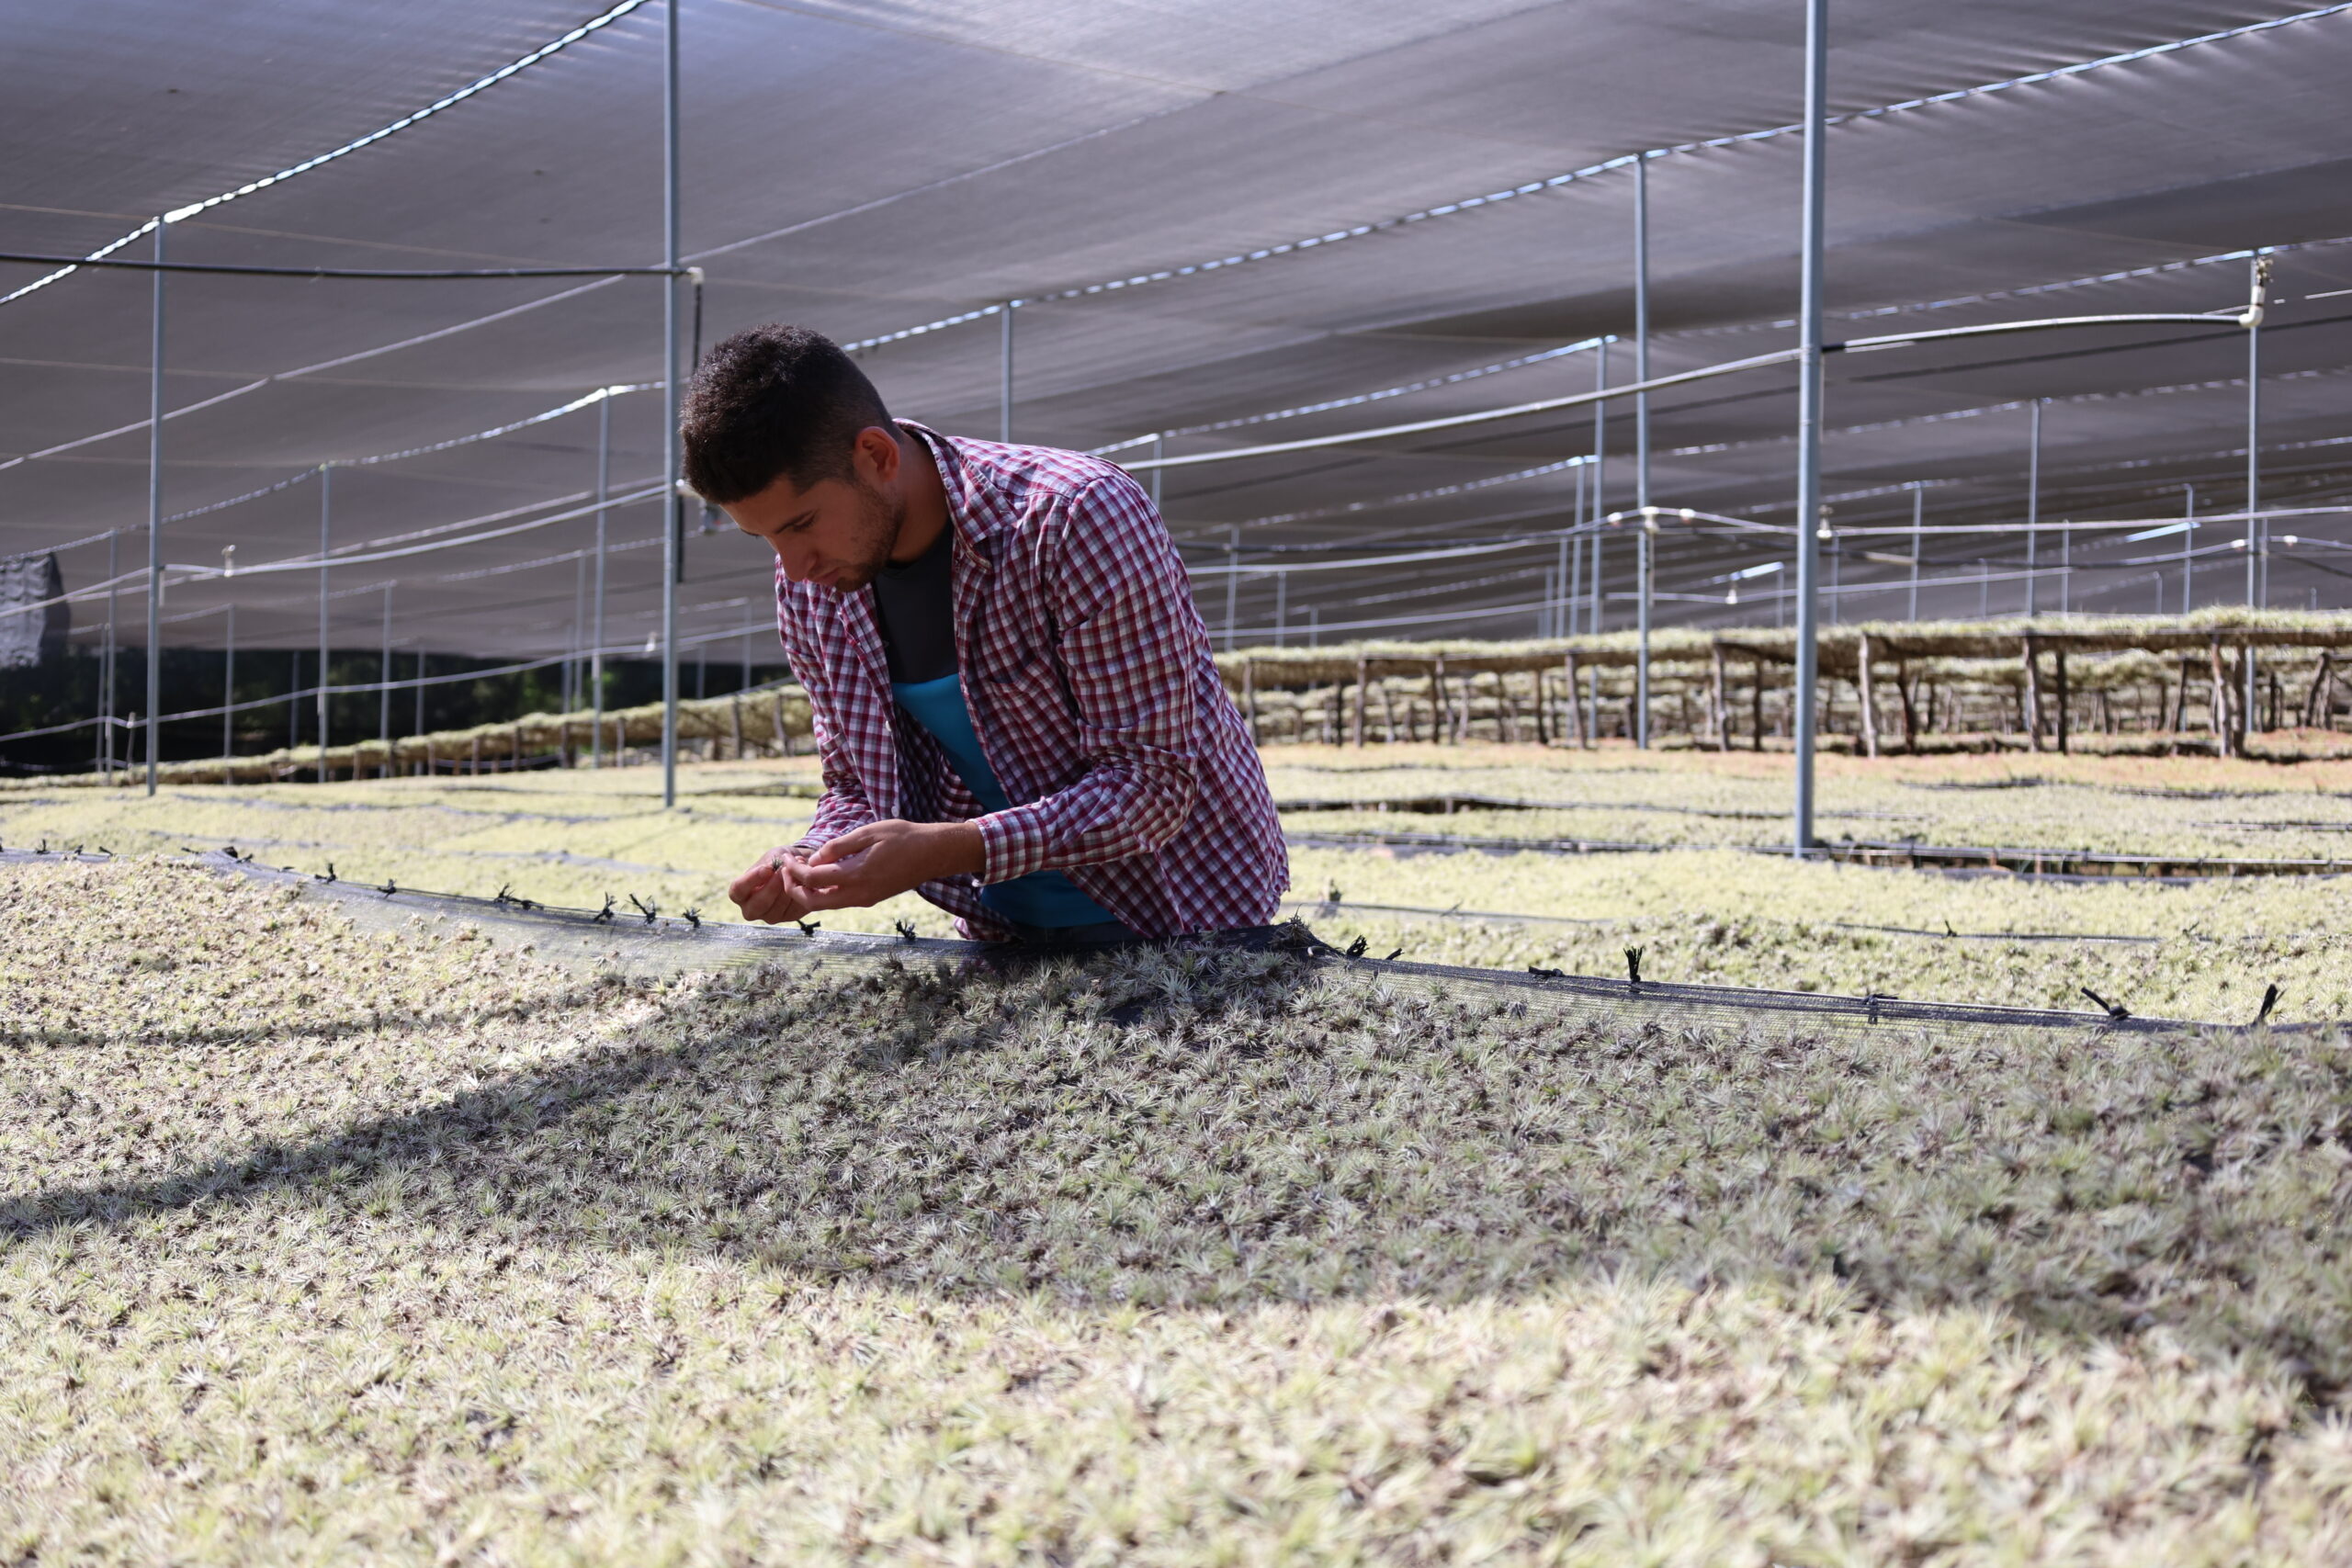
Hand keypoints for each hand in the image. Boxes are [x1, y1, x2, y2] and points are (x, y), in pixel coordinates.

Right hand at [729, 846, 826, 923]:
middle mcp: (751, 908)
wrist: (798, 866)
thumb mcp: (772, 856)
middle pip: (757, 905)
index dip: (752, 879)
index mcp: (740, 892)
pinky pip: (793, 910)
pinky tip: (803, 882)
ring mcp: (770, 916)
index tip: (767, 868)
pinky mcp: (788, 917)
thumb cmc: (778, 861)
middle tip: (783, 872)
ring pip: (776, 909)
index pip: (738, 890)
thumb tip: (773, 870)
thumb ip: (770, 864)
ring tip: (795, 871)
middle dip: (772, 888)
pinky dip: (800, 895)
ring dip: (787, 890)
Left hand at [797, 819, 984, 910]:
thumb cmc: (904, 837)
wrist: (934, 854)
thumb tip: (814, 860)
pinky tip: (821, 875)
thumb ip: (838, 847)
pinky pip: (840, 901)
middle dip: (794, 889)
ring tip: (800, 871)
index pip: (813, 880)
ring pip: (826, 905)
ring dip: (808, 892)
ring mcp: (866, 899)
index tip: (787, 859)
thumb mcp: (868, 832)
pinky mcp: (871, 899)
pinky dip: (824, 892)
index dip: (794, 871)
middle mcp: (859, 894)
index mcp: (857, 875)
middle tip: (786, 871)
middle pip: (814, 902)